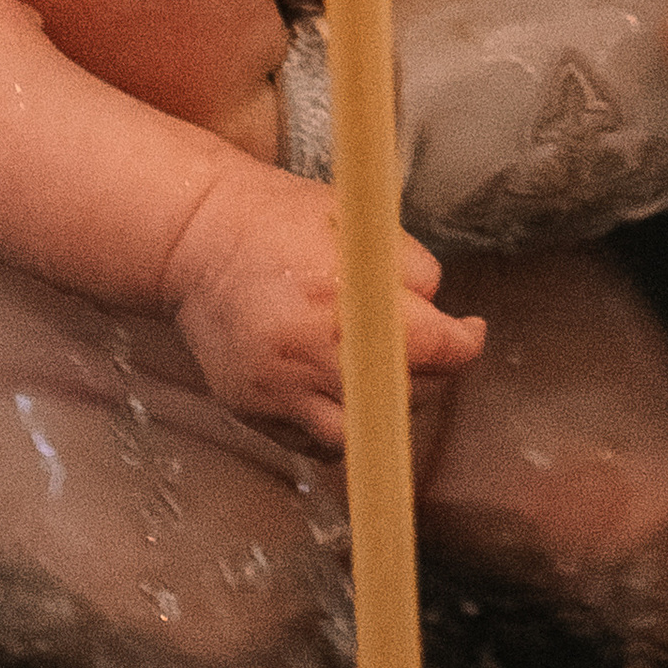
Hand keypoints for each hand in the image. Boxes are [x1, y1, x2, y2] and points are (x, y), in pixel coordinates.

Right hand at [164, 156, 483, 449]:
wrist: (197, 240)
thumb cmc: (278, 221)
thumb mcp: (357, 222)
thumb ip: (409, 269)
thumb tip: (439, 311)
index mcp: (342, 301)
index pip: (434, 348)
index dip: (465, 343)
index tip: (470, 333)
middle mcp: (309, 354)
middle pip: (404, 396)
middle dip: (430, 373)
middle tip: (431, 348)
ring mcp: (278, 390)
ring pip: (360, 437)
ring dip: (388, 411)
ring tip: (388, 376)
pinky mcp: (254, 410)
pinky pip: (314, 446)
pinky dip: (342, 430)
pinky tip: (347, 395)